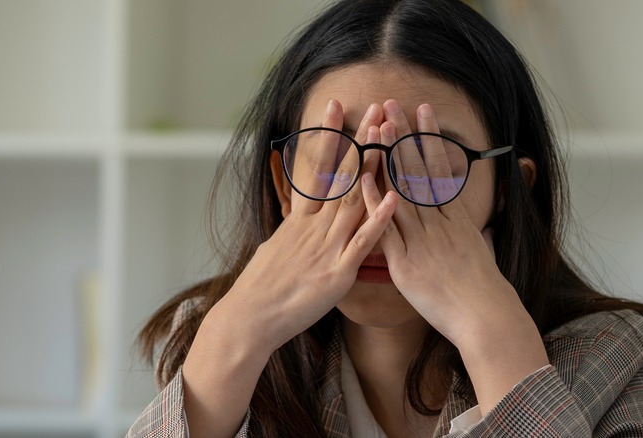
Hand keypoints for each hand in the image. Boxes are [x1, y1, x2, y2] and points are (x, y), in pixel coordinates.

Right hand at [216, 100, 396, 350]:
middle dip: (360, 140)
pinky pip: (362, 242)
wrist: (249, 318)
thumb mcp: (276, 247)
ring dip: (373, 167)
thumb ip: (294, 229)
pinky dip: (378, 219)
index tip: (336, 106)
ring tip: (387, 137)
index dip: (328, 136)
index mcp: (300, 220)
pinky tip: (393, 197)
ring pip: (354, 199)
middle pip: (341, 175)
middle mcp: (314, 226)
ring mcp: (327, 247)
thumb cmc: (262, 287)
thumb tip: (298, 217)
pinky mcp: (337, 272)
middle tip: (374, 108)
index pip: (317, 168)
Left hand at [362, 100, 547, 411]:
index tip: (421, 112)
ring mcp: (420, 240)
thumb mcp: (482, 250)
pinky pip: (386, 228)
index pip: (439, 168)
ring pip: (401, 191)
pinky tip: (363, 179)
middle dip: (404, 136)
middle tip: (392, 105)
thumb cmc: (484, 288)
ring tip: (377, 128)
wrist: (484, 315)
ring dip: (388, 158)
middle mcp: (438, 222)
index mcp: (455, 217)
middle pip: (418, 171)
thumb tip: (474, 223)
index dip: (429, 138)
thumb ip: (471, 232)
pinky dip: (374, 204)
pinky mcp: (405, 262)